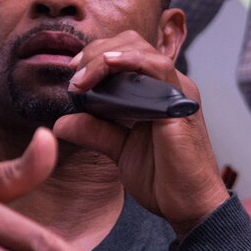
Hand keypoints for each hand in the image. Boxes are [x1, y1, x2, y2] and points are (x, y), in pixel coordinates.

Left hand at [54, 31, 228, 236]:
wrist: (189, 206)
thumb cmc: (163, 180)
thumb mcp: (119, 150)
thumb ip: (95, 131)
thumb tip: (61, 122)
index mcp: (158, 92)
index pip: (127, 54)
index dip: (97, 56)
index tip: (73, 75)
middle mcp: (170, 86)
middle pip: (131, 43)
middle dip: (96, 51)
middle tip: (73, 74)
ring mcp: (178, 92)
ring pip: (140, 49)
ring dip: (104, 57)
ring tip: (81, 78)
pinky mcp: (180, 102)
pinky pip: (156, 67)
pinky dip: (128, 60)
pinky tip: (106, 66)